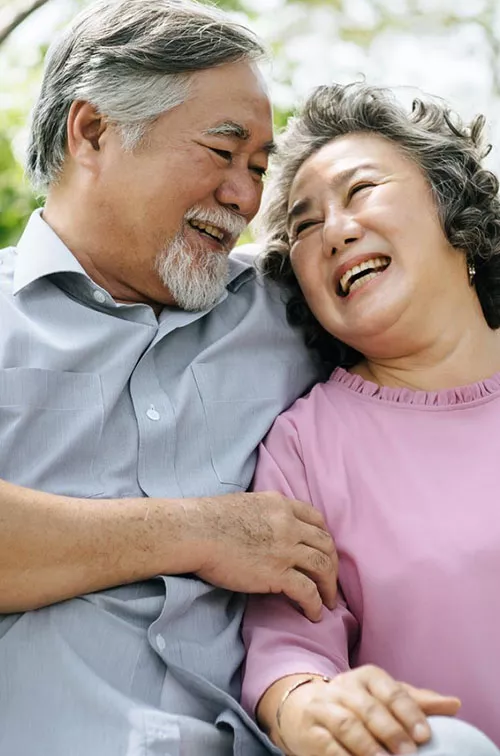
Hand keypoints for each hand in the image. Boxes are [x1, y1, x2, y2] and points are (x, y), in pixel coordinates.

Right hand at [191, 491, 337, 620]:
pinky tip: (314, 614)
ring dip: (329, 587)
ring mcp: (285, 549)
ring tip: (330, 602)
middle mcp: (289, 524)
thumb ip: (264, 514)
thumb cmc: (208, 519)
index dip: (324, 538)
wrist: (194, 532)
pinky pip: (307, 591)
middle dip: (332, 564)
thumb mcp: (246, 504)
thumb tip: (266, 528)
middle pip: (325, 544)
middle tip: (331, 581)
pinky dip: (315, 604)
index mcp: (280, 505)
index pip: (316, 520)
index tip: (324, 552)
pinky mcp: (276, 573)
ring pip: (322, 567)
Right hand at [275, 666, 460, 755]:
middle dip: (391, 731)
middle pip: (369, 708)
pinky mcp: (310, 731)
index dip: (408, 712)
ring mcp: (324, 708)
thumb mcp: (384, 697)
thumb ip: (416, 702)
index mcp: (367, 677)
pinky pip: (328, 745)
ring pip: (347, 725)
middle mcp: (344, 688)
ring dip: (368, 747)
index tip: (425, 736)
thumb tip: (454, 704)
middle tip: (410, 754)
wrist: (302, 707)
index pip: (391, 690)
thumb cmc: (355, 704)